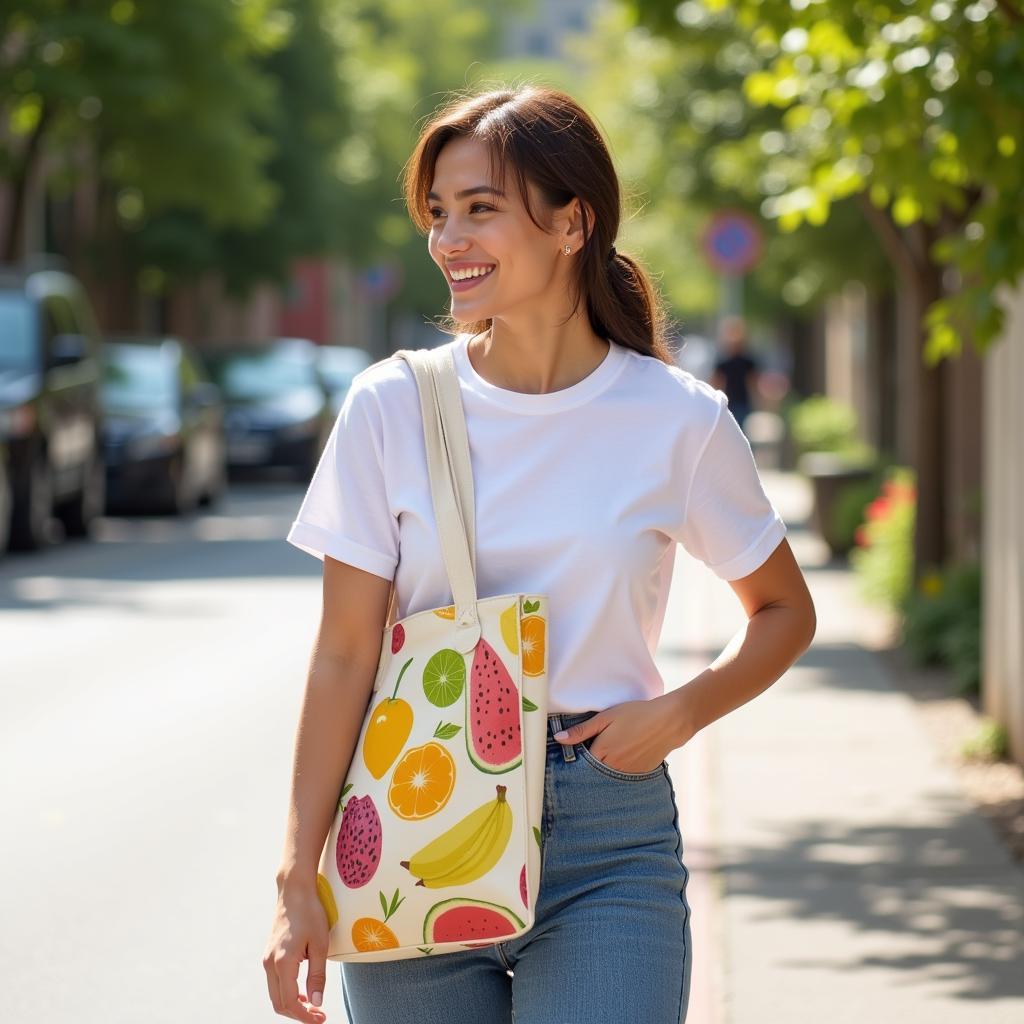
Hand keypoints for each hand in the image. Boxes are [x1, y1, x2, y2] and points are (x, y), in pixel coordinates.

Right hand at [263, 884, 329, 1021]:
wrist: (294, 891)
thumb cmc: (310, 913)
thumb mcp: (320, 944)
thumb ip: (317, 975)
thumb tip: (316, 1003)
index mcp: (282, 963)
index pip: (290, 1002)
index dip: (304, 1016)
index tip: (320, 1020)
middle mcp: (270, 964)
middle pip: (279, 1003)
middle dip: (298, 1015)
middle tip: (318, 1016)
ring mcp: (267, 959)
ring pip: (275, 994)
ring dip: (292, 1005)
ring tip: (312, 1007)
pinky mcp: (269, 955)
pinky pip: (275, 983)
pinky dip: (287, 993)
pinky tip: (302, 992)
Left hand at [553, 695, 690, 774]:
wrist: (670, 721)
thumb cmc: (637, 714)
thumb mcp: (606, 717)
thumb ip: (582, 730)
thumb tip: (558, 739)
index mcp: (602, 753)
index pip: (580, 762)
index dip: (577, 754)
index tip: (577, 747)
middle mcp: (613, 768)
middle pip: (593, 771)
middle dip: (590, 764)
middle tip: (597, 747)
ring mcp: (627, 774)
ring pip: (608, 775)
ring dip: (605, 767)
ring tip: (613, 749)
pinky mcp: (640, 775)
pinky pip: (623, 777)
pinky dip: (619, 769)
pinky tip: (626, 754)